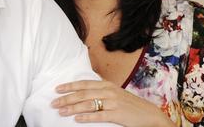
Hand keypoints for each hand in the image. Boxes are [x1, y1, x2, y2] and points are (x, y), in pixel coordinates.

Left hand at [52, 80, 173, 126]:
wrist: (149, 115)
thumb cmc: (131, 106)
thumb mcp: (116, 93)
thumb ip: (102, 90)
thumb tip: (86, 90)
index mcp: (107, 85)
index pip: (84, 84)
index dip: (69, 86)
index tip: (57, 89)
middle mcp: (109, 91)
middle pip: (82, 93)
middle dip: (66, 98)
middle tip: (53, 103)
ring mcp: (113, 102)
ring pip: (88, 104)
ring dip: (72, 108)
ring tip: (61, 111)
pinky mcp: (116, 114)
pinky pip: (98, 115)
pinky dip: (86, 117)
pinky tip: (76, 119)